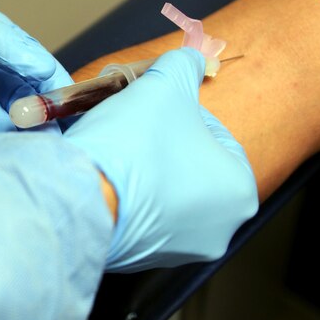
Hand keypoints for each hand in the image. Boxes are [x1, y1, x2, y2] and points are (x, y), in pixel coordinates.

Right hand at [64, 48, 257, 271]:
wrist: (80, 196)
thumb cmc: (133, 144)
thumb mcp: (164, 85)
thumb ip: (184, 65)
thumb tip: (190, 58)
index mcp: (238, 191)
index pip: (216, 135)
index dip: (181, 112)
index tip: (154, 106)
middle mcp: (217, 231)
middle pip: (189, 168)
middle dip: (162, 144)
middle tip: (133, 125)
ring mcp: (176, 251)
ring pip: (162, 194)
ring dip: (142, 170)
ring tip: (114, 149)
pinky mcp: (136, 260)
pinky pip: (135, 217)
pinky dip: (123, 197)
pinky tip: (104, 178)